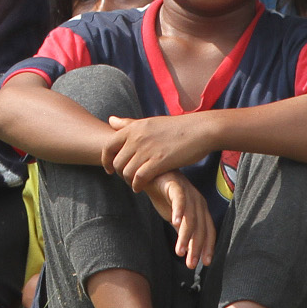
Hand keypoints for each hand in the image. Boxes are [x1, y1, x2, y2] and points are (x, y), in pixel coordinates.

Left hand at [100, 113, 218, 191]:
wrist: (200, 130)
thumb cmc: (176, 127)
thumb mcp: (149, 122)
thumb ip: (128, 124)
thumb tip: (110, 120)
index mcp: (134, 128)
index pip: (109, 146)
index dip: (106, 160)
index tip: (109, 169)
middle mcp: (137, 138)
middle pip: (117, 162)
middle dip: (120, 173)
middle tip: (127, 179)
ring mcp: (147, 150)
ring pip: (127, 171)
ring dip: (129, 181)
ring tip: (135, 184)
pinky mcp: (159, 162)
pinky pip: (139, 177)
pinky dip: (137, 185)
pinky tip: (140, 187)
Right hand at [143, 169, 216, 271]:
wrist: (150, 174)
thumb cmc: (164, 195)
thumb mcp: (175, 217)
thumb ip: (182, 231)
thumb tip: (188, 251)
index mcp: (200, 210)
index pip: (208, 231)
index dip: (207, 247)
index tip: (204, 263)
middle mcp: (197, 202)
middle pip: (201, 228)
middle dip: (196, 247)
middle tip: (190, 264)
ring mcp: (188, 193)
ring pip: (191, 218)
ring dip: (186, 236)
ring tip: (179, 251)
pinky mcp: (176, 185)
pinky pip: (179, 199)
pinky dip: (178, 211)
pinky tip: (174, 222)